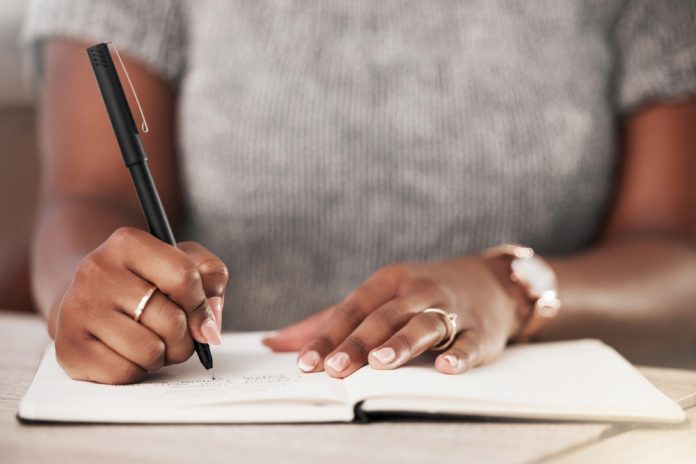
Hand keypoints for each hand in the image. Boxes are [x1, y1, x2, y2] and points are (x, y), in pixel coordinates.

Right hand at [55, 227, 227, 383]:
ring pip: (149, 350)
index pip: (183, 276)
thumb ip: (211, 280)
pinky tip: (128, 354)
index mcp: (127, 243)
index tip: (203, 319)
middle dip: (185, 338)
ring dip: (162, 356)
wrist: (88, 298)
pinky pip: (125, 373)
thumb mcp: (183, 263)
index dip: (201, 305)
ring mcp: (78, 308)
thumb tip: (209, 328)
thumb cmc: (147, 282)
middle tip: (176, 336)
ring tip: (151, 342)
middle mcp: (96, 270)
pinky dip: (138, 371)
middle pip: (170, 319)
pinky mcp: (68, 346)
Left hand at [263, 258, 520, 377]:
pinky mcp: (478, 331)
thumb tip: (275, 343)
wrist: (488, 283)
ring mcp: (450, 310)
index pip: (352, 309)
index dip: (329, 335)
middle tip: (333, 367)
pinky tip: (444, 367)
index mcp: (388, 282)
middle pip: (383, 318)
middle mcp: (418, 292)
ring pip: (423, 325)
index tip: (306, 362)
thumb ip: (329, 321)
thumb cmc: (420, 294)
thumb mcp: (377, 298)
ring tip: (380, 362)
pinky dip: (457, 355)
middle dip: (357, 343)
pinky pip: (467, 343)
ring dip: (401, 343)